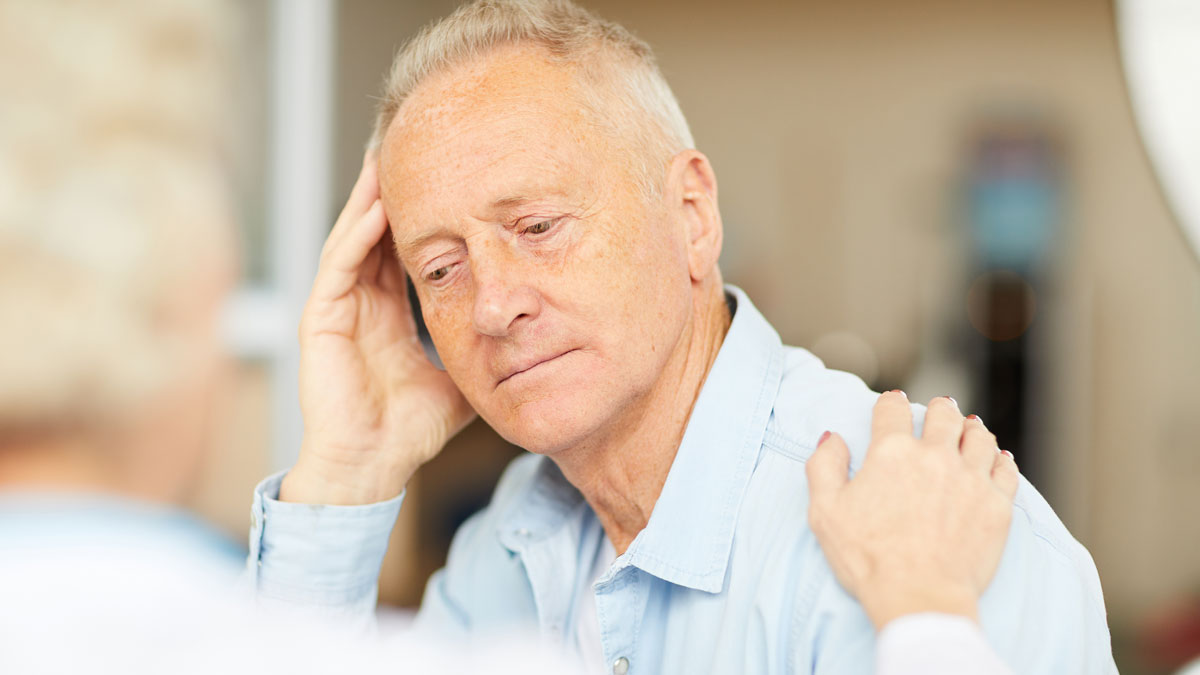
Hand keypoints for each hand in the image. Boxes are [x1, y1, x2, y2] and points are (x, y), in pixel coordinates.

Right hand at [280, 153, 475, 504]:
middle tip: (415, 150)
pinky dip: (356, 233)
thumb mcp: (460, 379)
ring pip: (354, 237)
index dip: (422, 218)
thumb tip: (525, 344)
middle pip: (376, 233)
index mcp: (388, 314)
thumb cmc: (409, 431)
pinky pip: (339, 264)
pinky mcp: (319, 318)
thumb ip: (481, 353)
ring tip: (390, 157)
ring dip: (371, 198)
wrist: (372, 468)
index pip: (403, 252)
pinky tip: (376, 205)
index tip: (449, 184)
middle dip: (394, 193)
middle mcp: (360, 303)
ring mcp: (337, 308)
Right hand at [805, 392, 1019, 628]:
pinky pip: (1006, 469)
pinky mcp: (997, 504)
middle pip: (944, 414)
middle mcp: (935, 456)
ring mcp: (971, 479)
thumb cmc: (867, 559)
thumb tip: (833, 438)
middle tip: (939, 409)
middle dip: (939, 408)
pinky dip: (999, 459)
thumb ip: (824, 466)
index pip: (893, 409)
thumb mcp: (825, 512)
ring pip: (979, 436)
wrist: (919, 597)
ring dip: (971, 428)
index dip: (890, 403)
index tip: (892, 404)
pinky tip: (996, 459)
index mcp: (891, 452)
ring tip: (969, 428)